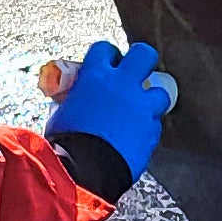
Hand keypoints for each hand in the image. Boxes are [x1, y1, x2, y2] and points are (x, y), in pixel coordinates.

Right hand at [41, 39, 179, 188]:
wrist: (85, 171)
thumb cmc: (67, 143)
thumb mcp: (61, 112)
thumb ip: (75, 100)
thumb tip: (75, 101)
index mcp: (95, 77)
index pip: (105, 49)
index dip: (108, 55)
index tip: (108, 62)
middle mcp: (122, 85)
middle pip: (144, 54)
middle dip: (142, 59)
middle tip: (138, 69)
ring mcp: (141, 107)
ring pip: (159, 92)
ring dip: (151, 99)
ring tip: (141, 109)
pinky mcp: (151, 130)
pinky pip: (154, 123)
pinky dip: (147, 128)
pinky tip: (136, 136)